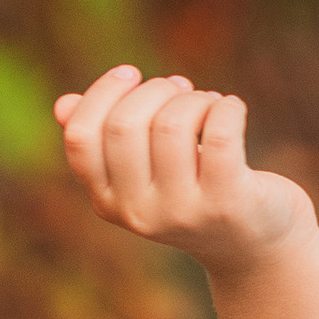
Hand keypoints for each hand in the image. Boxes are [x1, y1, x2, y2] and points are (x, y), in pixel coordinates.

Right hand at [54, 64, 317, 275]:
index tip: (132, 74)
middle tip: (182, 89)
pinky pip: (220, 133)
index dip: (102, 94)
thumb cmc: (195, 192)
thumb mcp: (146, 172)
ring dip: (195, 99)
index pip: (81, 139)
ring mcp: (182, 213)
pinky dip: (227, 107)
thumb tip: (64, 105)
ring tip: (210, 104)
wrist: (254, 245)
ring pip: (173, 124)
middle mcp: (138, 214)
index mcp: (107, 202)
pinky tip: (232, 108)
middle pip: (125, 125)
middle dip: (156, 91)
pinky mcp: (227, 203)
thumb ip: (107, 141)